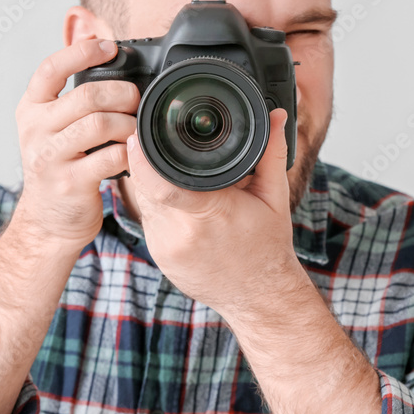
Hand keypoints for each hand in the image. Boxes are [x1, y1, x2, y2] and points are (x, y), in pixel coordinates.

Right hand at [13, 39, 138, 248]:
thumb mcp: (53, 126)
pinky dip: (129, 152)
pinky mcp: (68, 183)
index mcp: (31, 109)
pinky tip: (133, 153)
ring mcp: (49, 157)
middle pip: (86, 95)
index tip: (110, 47)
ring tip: (136, 128)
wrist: (49, 220)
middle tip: (136, 100)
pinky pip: (109, 157)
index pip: (50, 68)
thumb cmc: (61, 166)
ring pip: (98, 124)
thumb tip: (103, 50)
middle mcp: (35, 130)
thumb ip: (72, 96)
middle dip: (122, 93)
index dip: (82, 52)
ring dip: (128, 123)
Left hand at [125, 107, 302, 312]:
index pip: (160, 183)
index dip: (142, 157)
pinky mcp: (159, 258)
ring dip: (152, 185)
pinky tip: (179, 206)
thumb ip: (271, 153)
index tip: (136, 135)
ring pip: (143, 202)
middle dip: (147, 163)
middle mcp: (182, 232)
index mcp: (211, 213)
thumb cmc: (268, 247)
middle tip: (156, 145)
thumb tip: (277, 116)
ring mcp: (166, 248)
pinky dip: (158, 207)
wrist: (259, 297)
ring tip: (177, 178)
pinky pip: (149, 221)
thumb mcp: (274, 197)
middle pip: (145, 186)